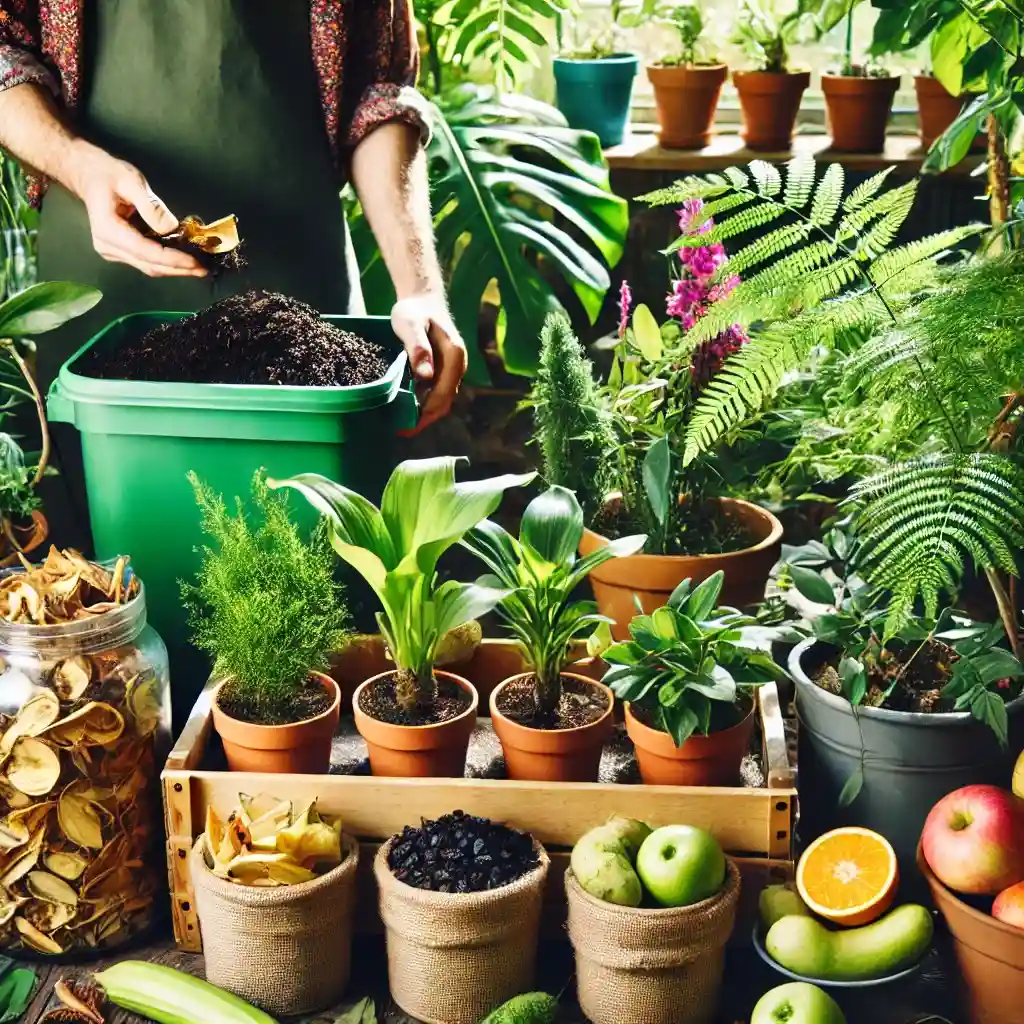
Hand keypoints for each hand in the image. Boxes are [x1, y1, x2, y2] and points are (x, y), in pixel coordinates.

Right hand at [66, 143, 205, 277]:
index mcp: (108, 230)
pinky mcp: (120, 251)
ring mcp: (113, 251)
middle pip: (150, 265)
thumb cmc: (107, 174)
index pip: (146, 252)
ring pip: (149, 267)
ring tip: (198, 267)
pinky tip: (183, 259)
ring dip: (174, 268)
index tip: (195, 262)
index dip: (173, 260)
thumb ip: (150, 205)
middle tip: (203, 269)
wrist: (88, 175)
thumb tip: (171, 227)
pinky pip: (146, 261)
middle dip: (178, 269)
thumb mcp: (131, 181)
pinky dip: (166, 262)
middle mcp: (108, 246)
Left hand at [391, 294, 467, 433]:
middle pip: (445, 402)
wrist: (423, 297)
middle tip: (402, 430)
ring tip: (403, 422)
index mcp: (454, 357)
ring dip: (426, 413)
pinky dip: (426, 402)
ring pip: (443, 399)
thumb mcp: (410, 325)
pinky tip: (410, 405)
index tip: (406, 427)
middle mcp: (458, 366)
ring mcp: (454, 368)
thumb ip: (418, 349)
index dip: (425, 415)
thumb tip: (426, 377)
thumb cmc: (415, 310)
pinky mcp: (446, 368)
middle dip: (425, 419)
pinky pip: (439, 391)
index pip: (442, 396)